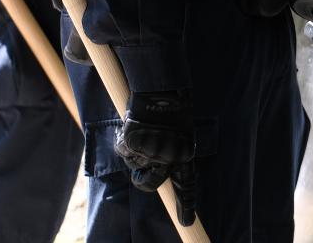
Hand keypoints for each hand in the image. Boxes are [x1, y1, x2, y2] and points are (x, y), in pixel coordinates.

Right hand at [114, 90, 196, 225]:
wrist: (161, 89)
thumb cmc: (172, 109)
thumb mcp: (180, 132)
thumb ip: (172, 151)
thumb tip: (157, 166)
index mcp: (185, 154)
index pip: (186, 187)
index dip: (186, 206)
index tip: (187, 223)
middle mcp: (169, 157)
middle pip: (149, 184)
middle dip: (147, 176)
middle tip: (151, 157)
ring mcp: (149, 152)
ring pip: (136, 166)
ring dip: (137, 153)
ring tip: (147, 130)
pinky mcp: (131, 145)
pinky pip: (125, 152)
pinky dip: (127, 141)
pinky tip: (135, 125)